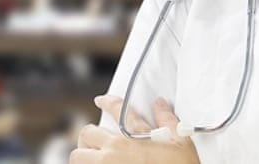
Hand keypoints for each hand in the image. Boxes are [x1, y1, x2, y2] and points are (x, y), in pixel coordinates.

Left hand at [70, 95, 199, 163]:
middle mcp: (116, 149)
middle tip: (95, 143)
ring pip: (77, 156)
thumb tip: (160, 104)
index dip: (107, 102)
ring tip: (91, 159)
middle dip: (88, 137)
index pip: (117, 110)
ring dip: (82, 156)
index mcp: (135, 134)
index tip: (100, 100)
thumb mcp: (180, 141)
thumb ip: (168, 120)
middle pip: (86, 134)